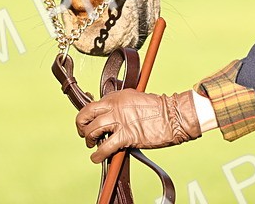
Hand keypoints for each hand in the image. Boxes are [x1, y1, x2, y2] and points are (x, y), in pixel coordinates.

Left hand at [75, 89, 201, 163]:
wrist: (173, 116)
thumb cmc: (158, 109)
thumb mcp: (134, 99)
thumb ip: (120, 106)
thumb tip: (110, 116)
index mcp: (116, 96)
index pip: (92, 105)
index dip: (87, 116)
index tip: (87, 122)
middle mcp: (115, 106)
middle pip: (86, 115)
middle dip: (81, 126)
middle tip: (84, 133)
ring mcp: (120, 120)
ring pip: (92, 131)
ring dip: (89, 140)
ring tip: (92, 146)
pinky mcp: (126, 136)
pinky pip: (105, 147)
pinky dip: (98, 154)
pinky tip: (97, 157)